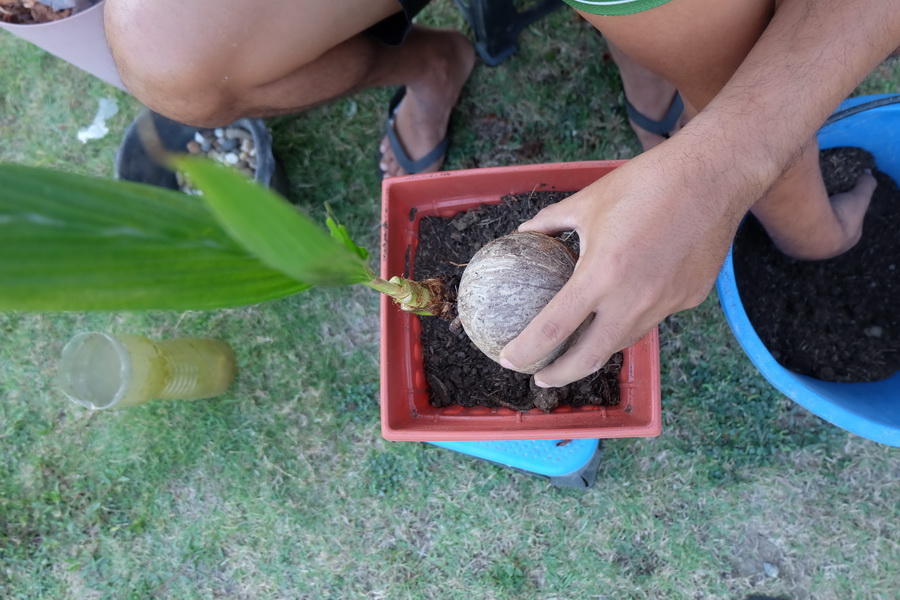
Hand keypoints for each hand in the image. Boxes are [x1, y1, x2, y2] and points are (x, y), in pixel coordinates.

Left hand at [498, 148, 747, 386]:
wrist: (715, 176)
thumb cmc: (646, 183)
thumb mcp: (587, 200)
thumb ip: (550, 222)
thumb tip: (523, 233)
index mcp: (602, 274)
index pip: (553, 329)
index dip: (526, 351)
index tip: (509, 359)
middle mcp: (634, 299)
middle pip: (589, 357)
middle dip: (560, 374)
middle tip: (541, 376)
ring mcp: (666, 304)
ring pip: (623, 340)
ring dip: (596, 349)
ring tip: (576, 349)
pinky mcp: (689, 299)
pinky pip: (652, 317)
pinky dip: (631, 318)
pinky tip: (623, 306)